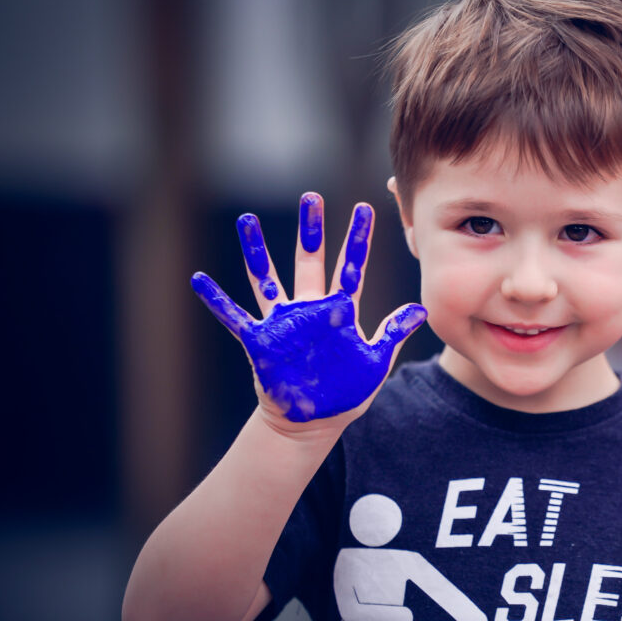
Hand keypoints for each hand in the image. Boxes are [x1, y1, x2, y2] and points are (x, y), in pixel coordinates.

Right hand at [191, 193, 425, 427]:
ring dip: (256, 249)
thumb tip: (422, 309)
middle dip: (311, 229)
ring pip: (266, 277)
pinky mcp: (259, 341)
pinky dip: (216, 300)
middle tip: (311, 196)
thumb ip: (393, 333)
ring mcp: (282, 322)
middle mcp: (309, 309)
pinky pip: (233, 316)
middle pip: (310, 260)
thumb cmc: (345, 394)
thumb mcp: (375, 363)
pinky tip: (198, 279)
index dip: (358, 239)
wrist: (312, 424)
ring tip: (247, 219)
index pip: (352, 267)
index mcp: (340, 312)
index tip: (364, 208)